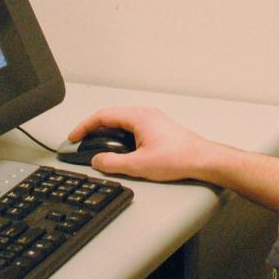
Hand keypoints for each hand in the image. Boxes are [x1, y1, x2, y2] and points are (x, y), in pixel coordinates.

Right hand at [67, 106, 216, 181]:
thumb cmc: (179, 158)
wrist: (204, 159)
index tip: (74, 136)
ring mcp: (153, 119)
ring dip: (106, 132)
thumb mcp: (139, 165)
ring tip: (96, 144)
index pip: (102, 116)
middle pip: (111, 116)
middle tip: (80, 140)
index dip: (84, 126)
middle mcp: (145, 113)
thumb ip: (113, 163)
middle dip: (93, 128)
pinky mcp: (159, 128)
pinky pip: (132, 126)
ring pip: (122, 121)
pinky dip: (119, 134)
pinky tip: (119, 148)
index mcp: (138, 116)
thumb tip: (97, 161)